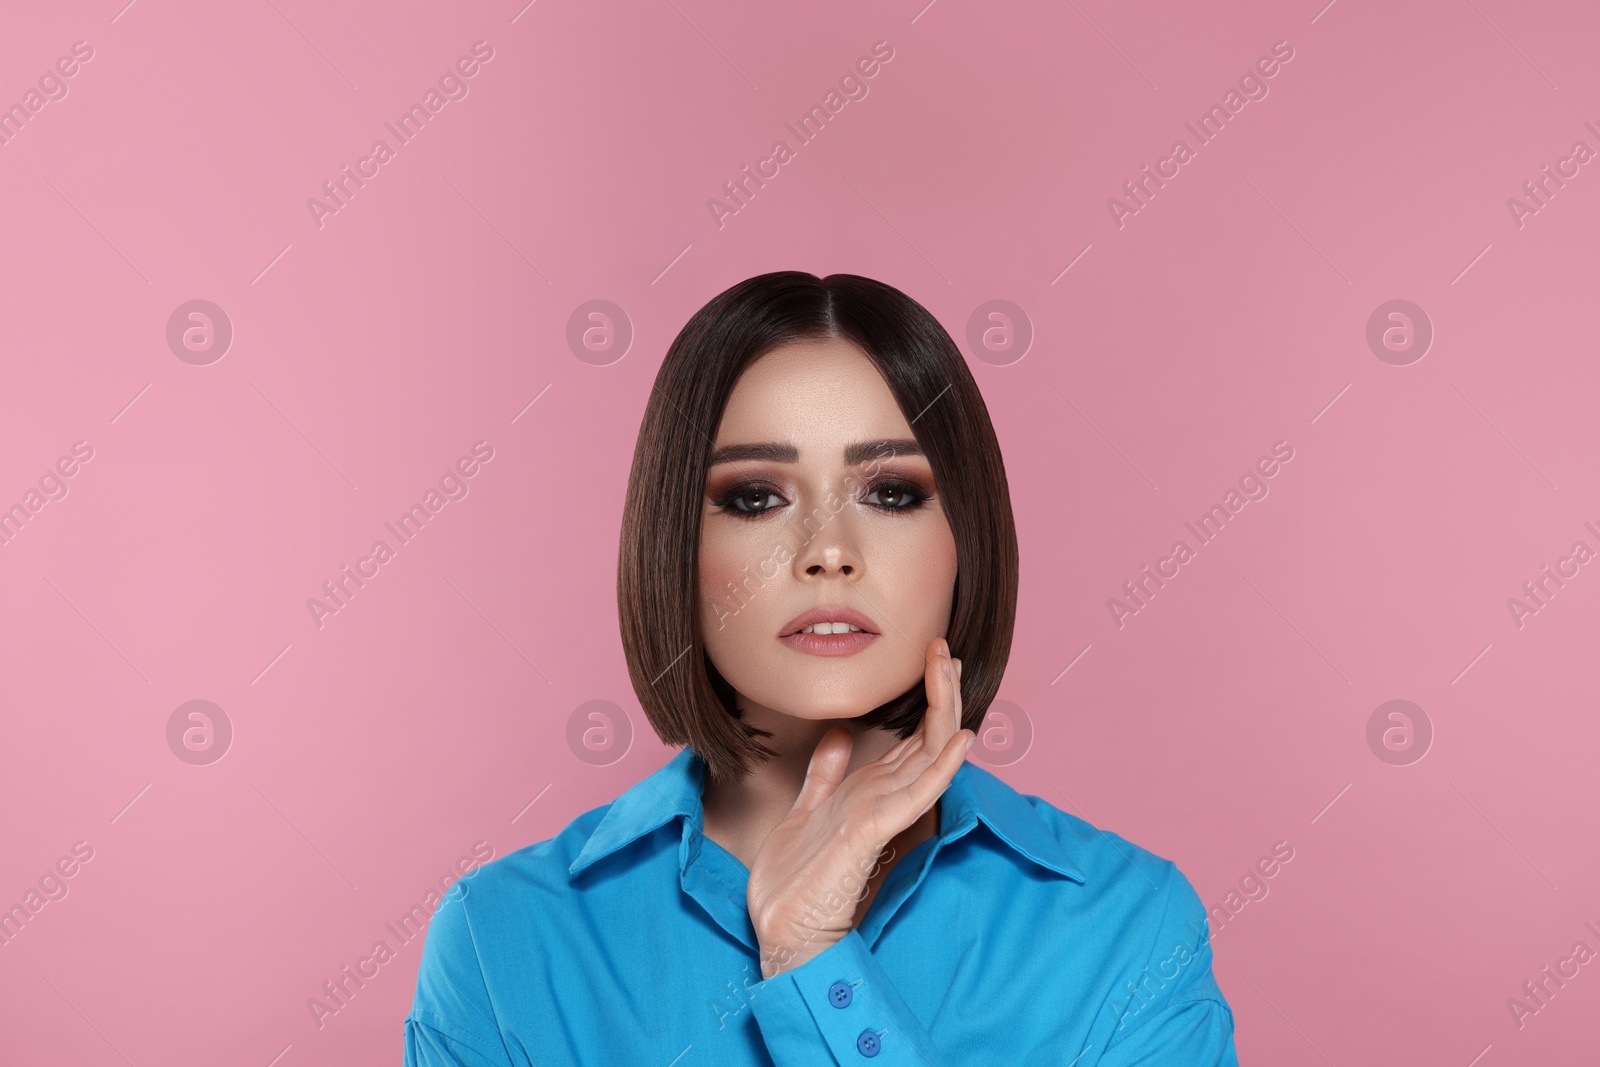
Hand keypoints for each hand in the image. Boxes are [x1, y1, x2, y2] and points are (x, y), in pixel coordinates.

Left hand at [747, 636, 974, 978]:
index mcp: (872, 791)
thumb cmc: (796, 879)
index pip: (912, 737)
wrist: (784, 929)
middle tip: (945, 649)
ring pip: (927, 755)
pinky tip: (960, 740)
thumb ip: (826, 774)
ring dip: (942, 712)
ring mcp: (883, 815)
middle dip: (938, 692)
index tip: (932, 656)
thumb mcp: (807, 809)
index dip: (926, 697)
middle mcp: (885, 800)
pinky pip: (915, 794)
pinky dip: (940, 766)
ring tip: (953, 672)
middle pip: (926, 738)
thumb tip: (839, 733)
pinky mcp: (874, 833)